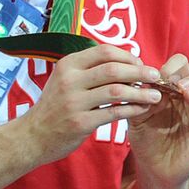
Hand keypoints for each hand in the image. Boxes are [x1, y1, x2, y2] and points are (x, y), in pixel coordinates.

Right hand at [15, 44, 169, 164]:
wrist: (32, 136)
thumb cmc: (56, 106)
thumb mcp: (66, 80)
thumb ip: (90, 69)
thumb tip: (127, 61)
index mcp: (68, 65)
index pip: (105, 51)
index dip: (128, 56)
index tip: (141, 65)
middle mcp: (70, 80)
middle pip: (114, 69)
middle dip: (140, 72)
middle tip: (156, 77)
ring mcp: (74, 102)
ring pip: (117, 91)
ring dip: (141, 92)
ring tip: (155, 95)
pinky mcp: (80, 122)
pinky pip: (114, 112)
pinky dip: (132, 109)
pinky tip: (142, 109)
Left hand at [126, 54, 188, 186]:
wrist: (155, 170)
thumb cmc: (147, 141)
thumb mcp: (137, 116)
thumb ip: (139, 97)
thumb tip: (141, 78)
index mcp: (175, 90)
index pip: (183, 63)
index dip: (171, 64)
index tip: (153, 75)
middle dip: (187, 67)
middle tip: (169, 79)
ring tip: (179, 85)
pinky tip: (184, 96)